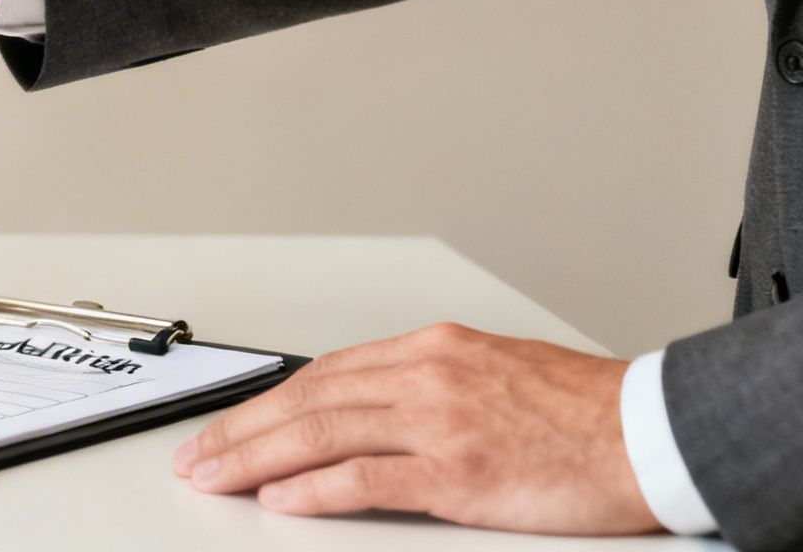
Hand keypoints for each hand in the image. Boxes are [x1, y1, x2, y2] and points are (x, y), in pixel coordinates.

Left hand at [173, 323, 659, 534]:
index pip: (323, 374)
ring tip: (215, 477)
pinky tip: (279, 499)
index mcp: (432, 348)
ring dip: (255, 457)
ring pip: (321, 433)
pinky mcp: (459, 471)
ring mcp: (440, 421)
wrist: (652, 431)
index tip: (227, 425)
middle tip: (196, 456)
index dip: (266, 403)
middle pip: (307, 400)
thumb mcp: (490, 372)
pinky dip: (314, 489)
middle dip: (240, 429)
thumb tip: (366, 411)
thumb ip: (427, 385)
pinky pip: (367, 479)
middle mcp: (426, 374)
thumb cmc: (582, 410)